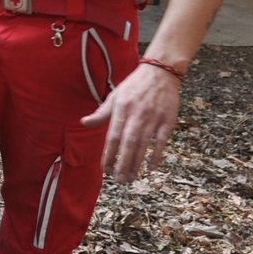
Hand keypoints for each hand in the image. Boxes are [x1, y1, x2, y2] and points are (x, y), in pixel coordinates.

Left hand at [80, 60, 182, 182]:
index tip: (105, 169)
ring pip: (144, 144)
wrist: (160, 72)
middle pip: (128, 143)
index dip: (108, 153)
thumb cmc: (134, 86)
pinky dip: (157, 155)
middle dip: (123, 163)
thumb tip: (84, 122)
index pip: (112, 135)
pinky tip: (151, 168)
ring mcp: (153, 117)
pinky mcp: (168, 120)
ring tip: (131, 178)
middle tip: (119, 180)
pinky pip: (161, 141)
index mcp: (121, 108)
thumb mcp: (114, 96)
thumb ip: (101, 113)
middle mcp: (136, 114)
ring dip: (137, 163)